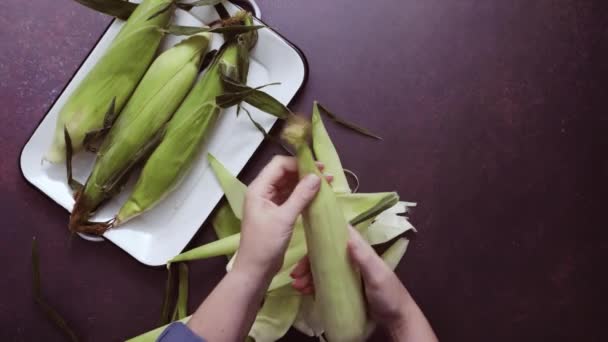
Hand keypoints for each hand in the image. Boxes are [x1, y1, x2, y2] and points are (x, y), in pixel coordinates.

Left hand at [233, 156, 322, 277]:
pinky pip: (290, 197)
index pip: (279, 165)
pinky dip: (303, 195)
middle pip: (284, 173)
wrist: (256, 270)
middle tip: (327, 175)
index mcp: (259, 189)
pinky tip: (317, 196)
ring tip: (326, 184)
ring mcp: (269, 202)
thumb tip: (316, 176)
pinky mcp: (276, 213)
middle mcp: (263, 192)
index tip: (318, 168)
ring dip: (305, 183)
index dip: (298, 163)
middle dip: (304, 172)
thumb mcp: (285, 218)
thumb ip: (300, 196)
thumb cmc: (265, 243)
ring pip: (288, 185)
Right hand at [291, 227, 424, 338]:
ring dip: (308, 274)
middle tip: (296, 274)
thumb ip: (364, 258)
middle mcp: (351, 259)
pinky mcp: (343, 288)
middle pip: (325, 254)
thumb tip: (348, 238)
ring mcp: (347, 274)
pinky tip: (304, 291)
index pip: (338, 235)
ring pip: (322, 268)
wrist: (396, 320)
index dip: (321, 235)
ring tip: (298, 286)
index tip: (305, 241)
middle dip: (308, 261)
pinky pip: (324, 283)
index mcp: (360, 251)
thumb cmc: (390, 294)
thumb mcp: (378, 275)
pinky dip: (312, 285)